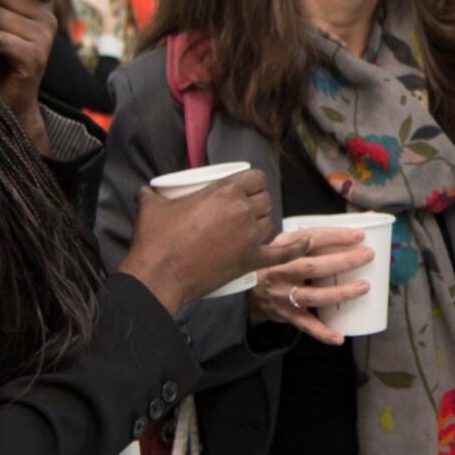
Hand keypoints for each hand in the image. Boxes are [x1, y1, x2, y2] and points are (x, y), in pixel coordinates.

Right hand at [117, 170, 294, 314]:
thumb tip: (148, 190)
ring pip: (270, 222)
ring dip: (263, 223)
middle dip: (257, 203)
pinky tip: (307, 242)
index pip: (255, 178)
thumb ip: (151, 192)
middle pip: (264, 200)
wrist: (158, 276)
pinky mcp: (251, 261)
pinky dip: (297, 248)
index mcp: (224, 190)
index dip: (253, 182)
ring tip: (249, 228)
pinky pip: (282, 253)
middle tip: (242, 211)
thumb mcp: (150, 205)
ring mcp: (249, 237)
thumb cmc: (155, 240)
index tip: (245, 189)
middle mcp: (242, 210)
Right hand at [244, 228, 380, 346]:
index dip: (335, 236)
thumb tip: (370, 219)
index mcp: (283, 248)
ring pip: (313, 296)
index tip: (359, 235)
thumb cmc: (280, 263)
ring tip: (364, 287)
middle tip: (368, 255)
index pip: (310, 239)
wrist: (249, 290)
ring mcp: (283, 294)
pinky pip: (306, 325)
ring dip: (340, 293)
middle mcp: (280, 271)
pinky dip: (322, 333)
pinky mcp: (286, 315)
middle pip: (313, 266)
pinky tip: (339, 337)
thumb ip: (322, 235)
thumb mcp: (290, 244)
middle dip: (343, 261)